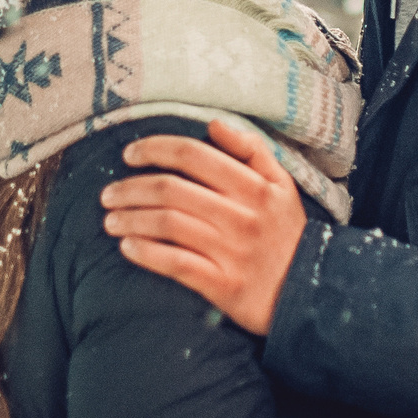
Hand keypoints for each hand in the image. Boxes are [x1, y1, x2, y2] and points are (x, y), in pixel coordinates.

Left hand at [100, 118, 307, 334]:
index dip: (155, 149)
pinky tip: (127, 247)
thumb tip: (213, 124)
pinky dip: (146, 253)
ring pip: (167, 224)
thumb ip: (251, 149)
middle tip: (108, 193)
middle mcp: (242, 216)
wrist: (309, 294)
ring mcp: (232, 251)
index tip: (129, 154)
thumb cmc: (285, 233)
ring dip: (130, 219)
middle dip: (130, 188)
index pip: (193, 155)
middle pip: (171, 190)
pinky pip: (175, 263)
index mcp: (255, 186)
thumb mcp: (281, 185)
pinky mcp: (223, 285)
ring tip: (110, 220)